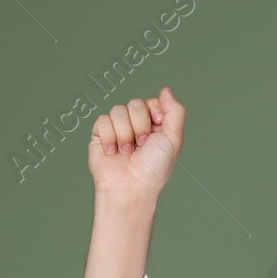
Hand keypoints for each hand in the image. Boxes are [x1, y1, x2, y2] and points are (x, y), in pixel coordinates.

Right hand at [87, 86, 184, 200]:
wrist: (130, 187)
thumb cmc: (153, 169)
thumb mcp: (174, 139)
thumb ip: (175, 111)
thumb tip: (166, 90)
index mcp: (156, 127)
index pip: (152, 102)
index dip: (154, 111)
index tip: (158, 126)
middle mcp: (137, 126)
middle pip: (135, 103)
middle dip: (140, 125)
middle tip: (142, 144)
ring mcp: (118, 130)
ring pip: (118, 110)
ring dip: (125, 134)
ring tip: (127, 152)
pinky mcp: (101, 135)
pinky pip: (102, 120)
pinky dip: (109, 137)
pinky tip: (113, 152)